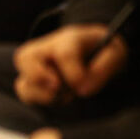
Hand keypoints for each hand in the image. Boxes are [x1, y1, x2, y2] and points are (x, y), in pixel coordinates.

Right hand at [13, 24, 128, 105]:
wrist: (97, 52)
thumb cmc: (104, 52)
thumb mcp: (116, 54)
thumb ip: (105, 68)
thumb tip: (84, 89)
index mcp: (68, 38)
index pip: (63, 54)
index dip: (74, 74)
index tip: (84, 89)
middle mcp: (45, 49)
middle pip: (25, 58)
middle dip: (39, 77)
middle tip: (59, 88)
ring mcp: (35, 65)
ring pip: (23, 81)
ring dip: (43, 94)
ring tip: (66, 94)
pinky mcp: (32, 81)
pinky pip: (24, 92)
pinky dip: (39, 100)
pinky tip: (59, 98)